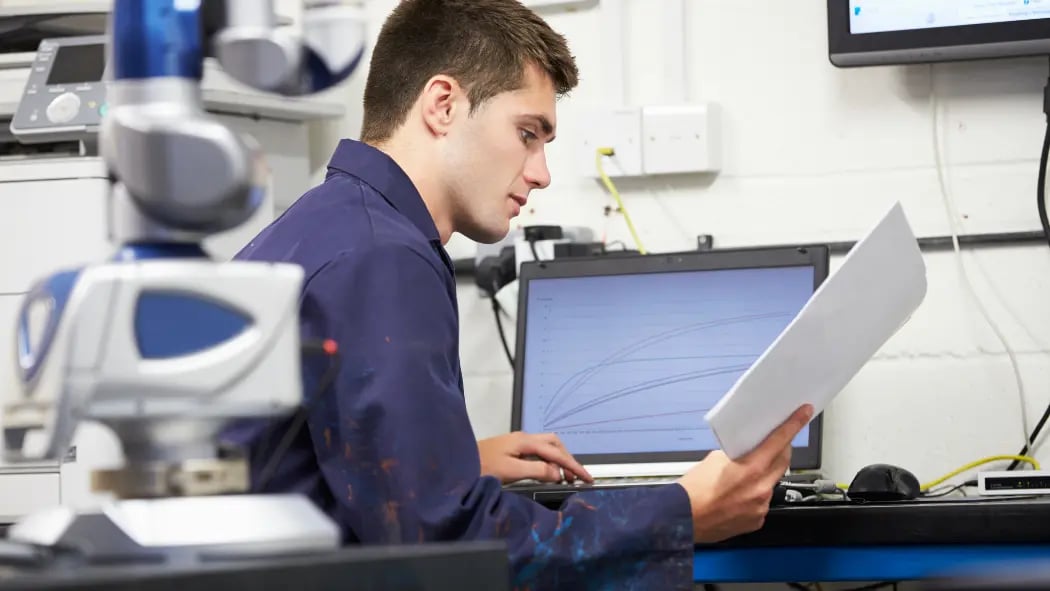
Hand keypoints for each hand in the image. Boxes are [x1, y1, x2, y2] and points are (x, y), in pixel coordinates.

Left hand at [478, 432, 593, 484]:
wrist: (457, 463)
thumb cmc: (480, 467)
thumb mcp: (510, 471)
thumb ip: (536, 470)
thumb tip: (558, 472)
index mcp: (524, 441)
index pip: (556, 452)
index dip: (573, 466)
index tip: (587, 478)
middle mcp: (523, 438)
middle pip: (555, 443)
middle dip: (569, 459)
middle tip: (578, 477)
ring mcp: (517, 443)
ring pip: (547, 446)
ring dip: (559, 459)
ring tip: (567, 477)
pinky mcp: (512, 449)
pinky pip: (538, 452)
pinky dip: (549, 461)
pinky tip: (548, 472)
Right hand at [677, 404, 812, 543]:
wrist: (683, 519)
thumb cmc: (693, 492)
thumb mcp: (713, 460)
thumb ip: (735, 454)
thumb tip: (744, 453)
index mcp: (751, 469)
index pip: (779, 441)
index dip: (794, 425)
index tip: (804, 414)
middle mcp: (760, 489)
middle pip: (782, 462)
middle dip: (781, 449)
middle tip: (777, 442)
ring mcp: (760, 507)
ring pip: (772, 483)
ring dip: (765, 475)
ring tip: (745, 476)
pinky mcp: (756, 520)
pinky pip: (763, 502)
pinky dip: (755, 495)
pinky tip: (739, 495)